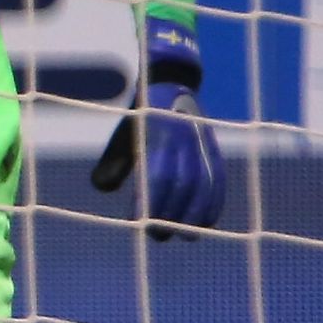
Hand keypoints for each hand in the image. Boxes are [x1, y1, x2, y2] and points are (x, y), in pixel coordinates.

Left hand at [91, 83, 225, 241]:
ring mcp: (202, 145)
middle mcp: (183, 140)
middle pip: (183, 184)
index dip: (149, 201)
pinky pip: (219, 180)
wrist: (172, 86)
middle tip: (158, 235)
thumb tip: (102, 188)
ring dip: (195, 215)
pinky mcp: (215, 151)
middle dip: (171, 214)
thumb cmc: (141, 118)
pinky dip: (214, 204)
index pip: (157, 174)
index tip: (138, 221)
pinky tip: (205, 223)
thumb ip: (113, 162)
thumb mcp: (124, 136)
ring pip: (204, 184)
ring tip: (184, 236)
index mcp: (158, 134)